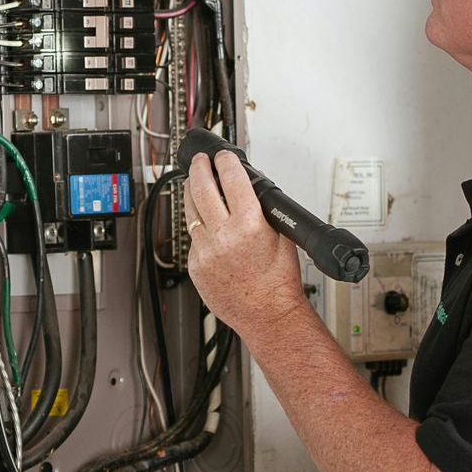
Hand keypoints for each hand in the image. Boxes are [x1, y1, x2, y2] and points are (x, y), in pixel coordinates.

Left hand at [183, 150, 305, 338]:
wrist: (267, 315)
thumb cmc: (278, 282)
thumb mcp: (281, 236)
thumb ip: (263, 210)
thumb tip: (249, 189)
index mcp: (249, 225)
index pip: (231, 179)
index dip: (225, 162)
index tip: (222, 157)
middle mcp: (223, 236)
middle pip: (202, 188)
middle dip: (200, 169)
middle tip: (200, 162)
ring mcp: (205, 252)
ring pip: (190, 211)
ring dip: (192, 193)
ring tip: (195, 184)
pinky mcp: (195, 266)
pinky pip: (192, 238)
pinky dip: (198, 227)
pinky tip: (206, 225)